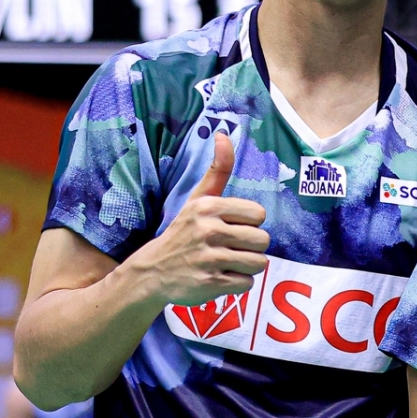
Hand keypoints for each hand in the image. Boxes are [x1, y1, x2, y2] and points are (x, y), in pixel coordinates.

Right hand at [124, 132, 270, 307]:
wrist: (152, 272)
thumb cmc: (183, 232)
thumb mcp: (197, 199)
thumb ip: (217, 170)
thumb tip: (224, 134)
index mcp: (208, 207)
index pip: (259, 214)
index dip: (249, 223)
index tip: (231, 227)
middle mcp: (209, 231)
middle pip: (263, 240)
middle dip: (250, 246)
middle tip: (230, 248)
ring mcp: (211, 259)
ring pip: (259, 263)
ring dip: (246, 265)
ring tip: (227, 262)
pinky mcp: (212, 283)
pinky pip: (248, 283)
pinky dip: (237, 283)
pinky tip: (220, 277)